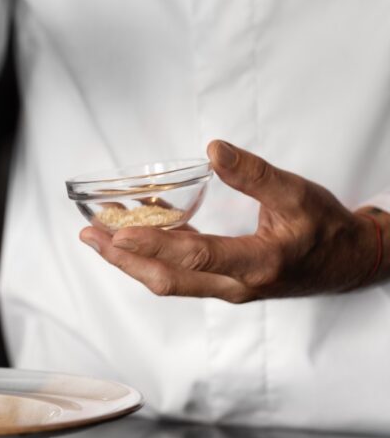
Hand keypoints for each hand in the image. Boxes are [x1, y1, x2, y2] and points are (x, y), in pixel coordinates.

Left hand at [79, 140, 382, 301]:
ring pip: (168, 281)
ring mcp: (226, 288)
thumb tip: (214, 149)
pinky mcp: (222, 284)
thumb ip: (255, 174)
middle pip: (167, 279)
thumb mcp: (297, 193)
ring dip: (130, 260)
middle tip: (89, 236)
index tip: (119, 233)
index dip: (155, 245)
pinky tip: (132, 231)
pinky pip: (178, 273)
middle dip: (123, 259)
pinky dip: (151, 255)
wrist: (349, 263)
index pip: (196, 257)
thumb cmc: (326, 229)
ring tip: (97, 236)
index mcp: (258, 263)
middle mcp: (236, 285)